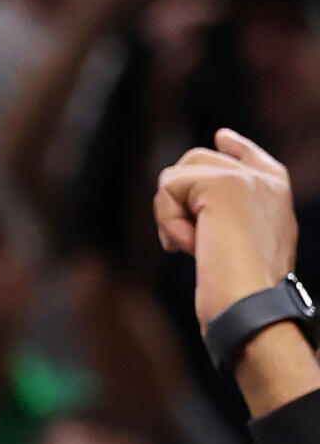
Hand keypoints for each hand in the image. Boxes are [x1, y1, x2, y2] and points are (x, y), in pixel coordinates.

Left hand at [153, 126, 299, 328]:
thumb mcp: (243, 248)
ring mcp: (245, 176)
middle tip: (194, 245)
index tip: (221, 137)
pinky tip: (192, 247)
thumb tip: (197, 207)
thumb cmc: (243, 295)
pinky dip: (168, 222)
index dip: (232, 147)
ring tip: (196, 248)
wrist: (252, 306)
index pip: (251, 156)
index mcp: (277, 193)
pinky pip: (168, 188)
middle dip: (178, 203)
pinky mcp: (221, 183)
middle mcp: (265, 178)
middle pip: (196, 162)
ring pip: (176, 175)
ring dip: (171, 216)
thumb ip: (230, 220)